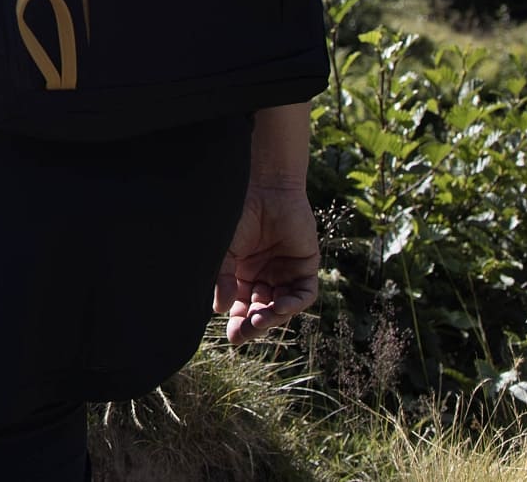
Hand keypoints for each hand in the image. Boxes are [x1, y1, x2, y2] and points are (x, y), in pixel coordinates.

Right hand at [216, 181, 319, 343]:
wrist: (265, 188)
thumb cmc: (239, 214)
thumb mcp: (225, 250)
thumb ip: (223, 279)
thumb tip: (220, 310)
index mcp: (241, 275)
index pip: (241, 307)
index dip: (239, 323)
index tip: (233, 337)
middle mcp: (264, 277)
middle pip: (262, 311)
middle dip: (255, 324)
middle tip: (247, 330)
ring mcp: (285, 273)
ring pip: (283, 306)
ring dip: (274, 316)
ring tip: (262, 317)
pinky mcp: (305, 266)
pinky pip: (303, 294)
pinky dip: (294, 303)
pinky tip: (282, 306)